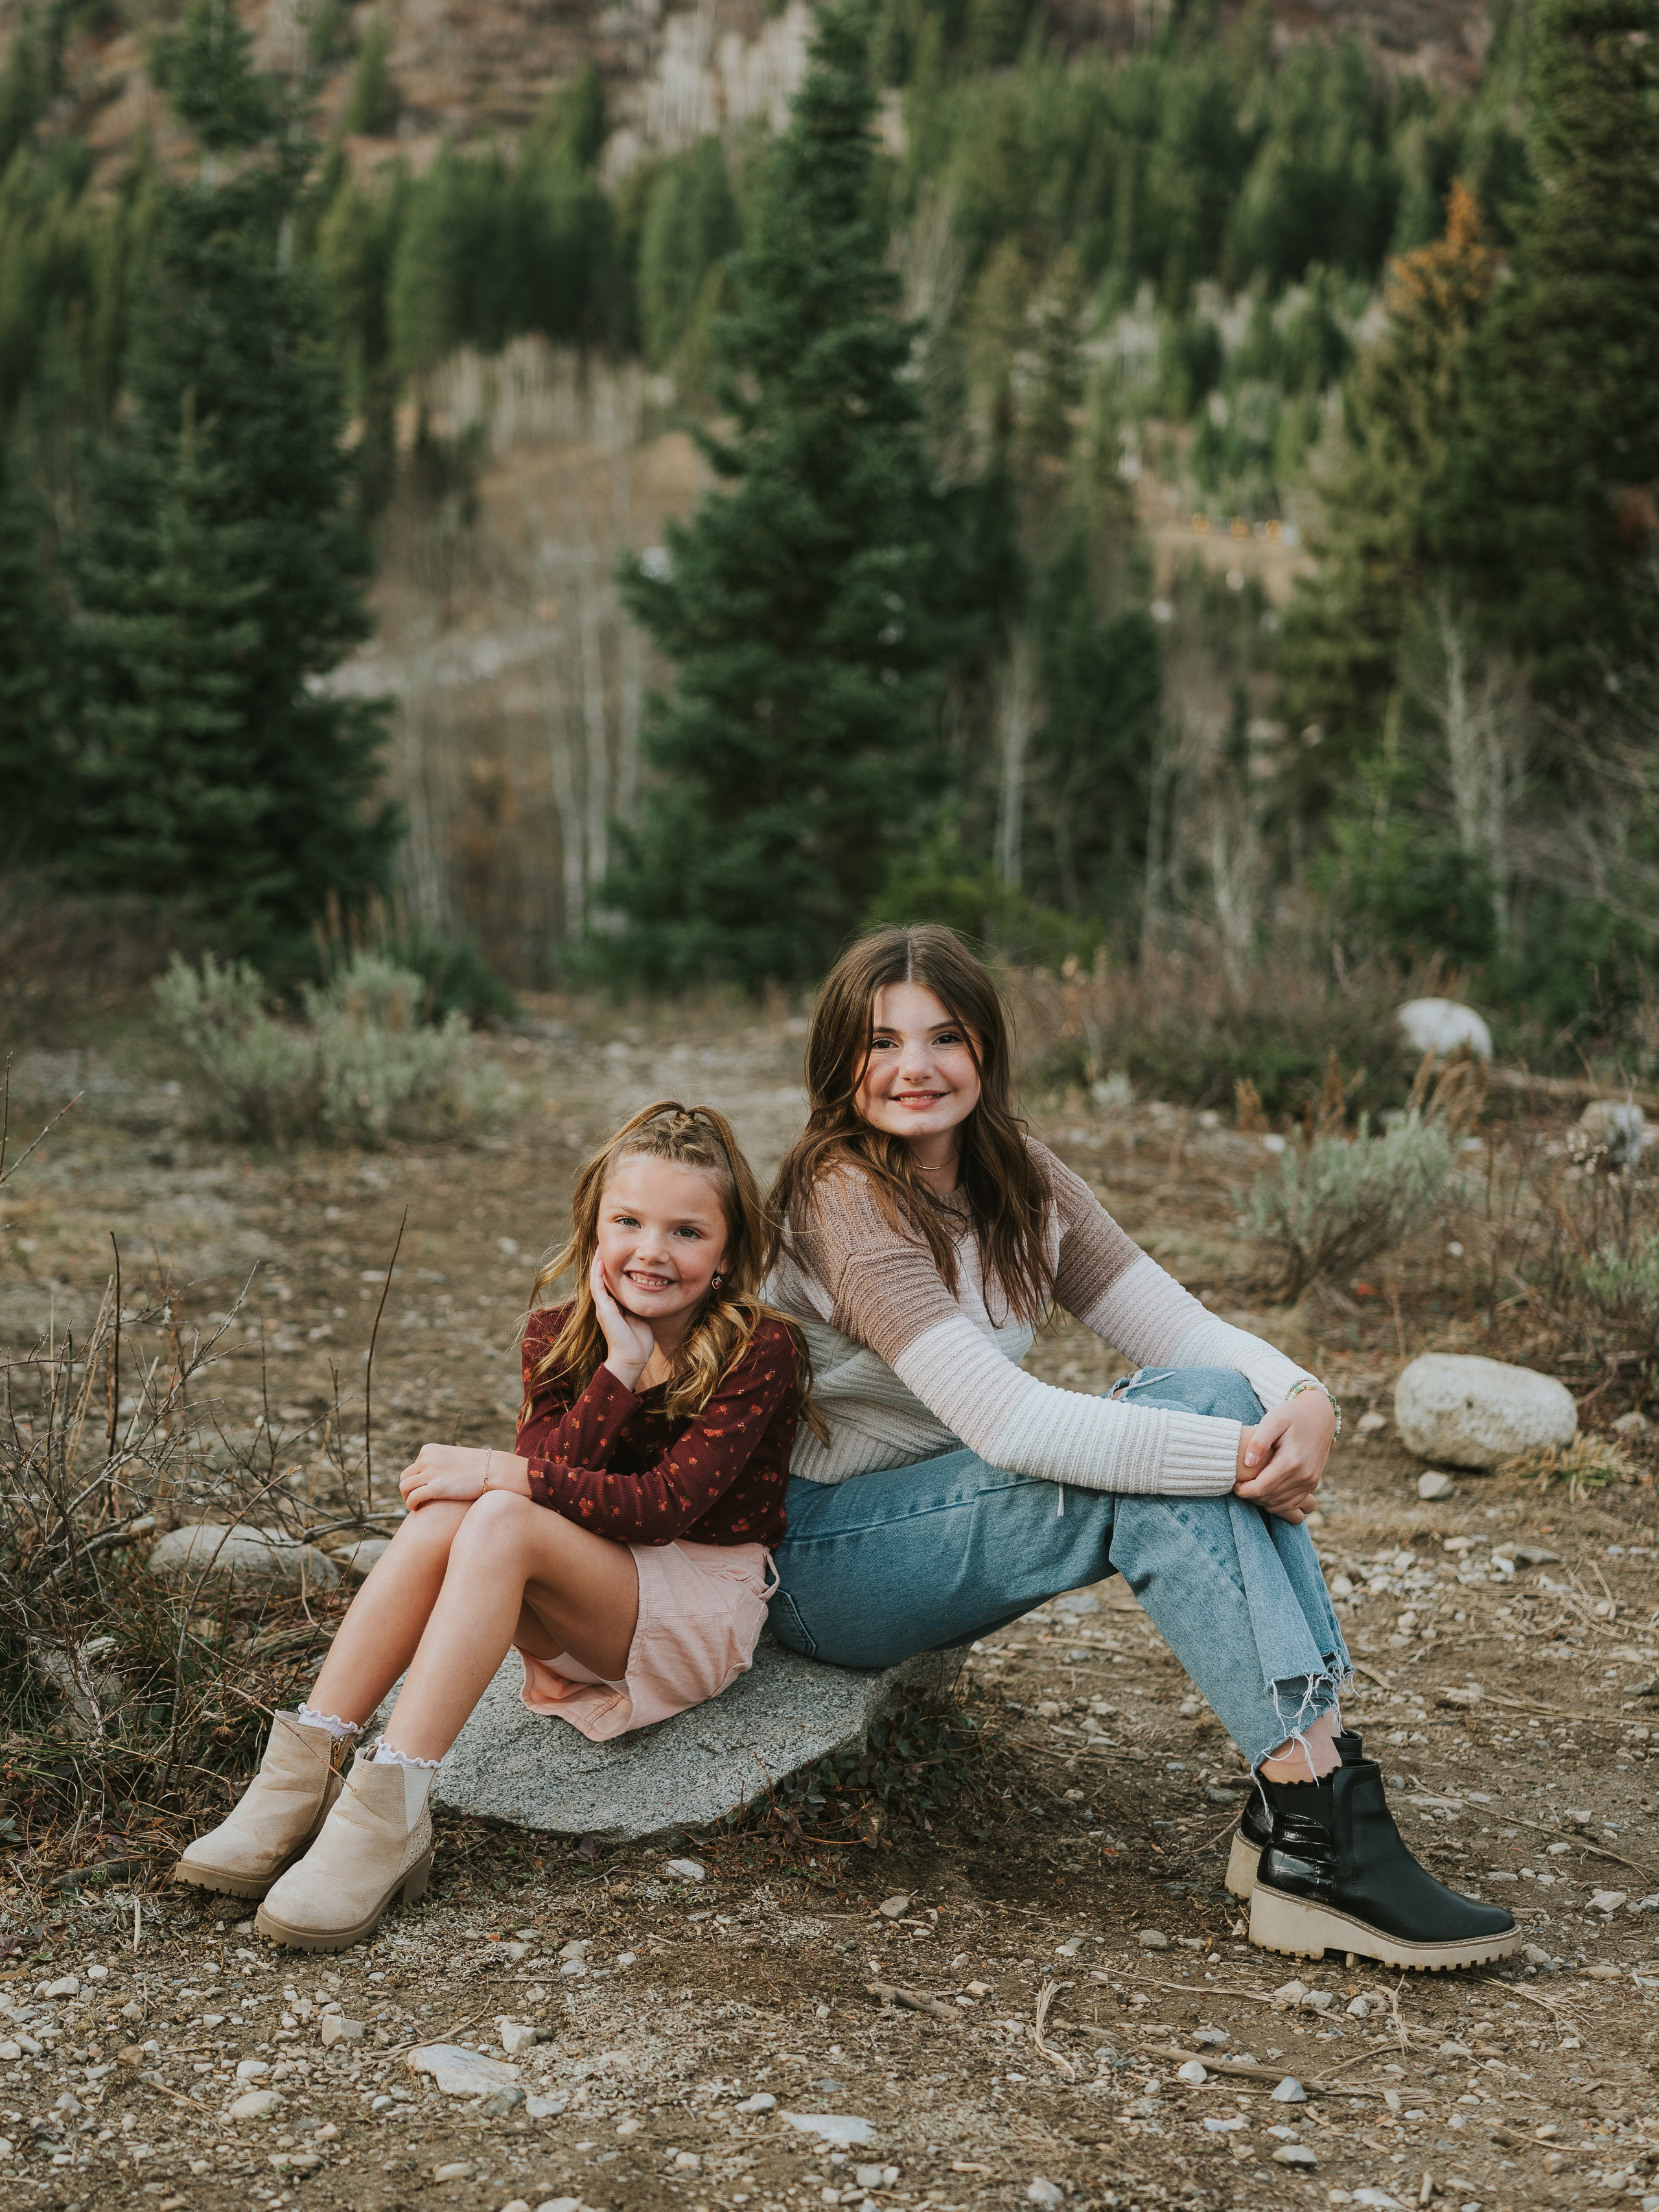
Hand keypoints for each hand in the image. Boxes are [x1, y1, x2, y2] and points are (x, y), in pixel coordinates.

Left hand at [399, 1442, 529, 1509]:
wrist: (493, 1469)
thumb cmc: (478, 1466)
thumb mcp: (454, 1459)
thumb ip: (441, 1464)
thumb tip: (435, 1476)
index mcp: (429, 1450)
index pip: (412, 1467)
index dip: (417, 1481)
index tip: (425, 1490)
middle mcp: (426, 1459)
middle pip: (404, 1477)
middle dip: (408, 1490)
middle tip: (417, 1500)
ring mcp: (430, 1473)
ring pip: (404, 1487)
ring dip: (407, 1498)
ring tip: (416, 1506)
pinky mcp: (435, 1488)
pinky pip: (413, 1497)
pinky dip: (411, 1504)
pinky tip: (418, 1509)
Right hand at [589, 1252, 654, 1390]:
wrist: (632, 1359)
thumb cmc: (638, 1341)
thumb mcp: (639, 1316)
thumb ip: (638, 1303)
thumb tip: (648, 1290)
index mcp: (613, 1306)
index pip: (609, 1281)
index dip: (609, 1267)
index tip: (615, 1251)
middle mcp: (606, 1305)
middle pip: (600, 1278)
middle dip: (601, 1261)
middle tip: (604, 1243)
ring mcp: (603, 1307)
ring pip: (596, 1280)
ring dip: (597, 1263)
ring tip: (599, 1247)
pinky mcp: (604, 1310)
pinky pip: (598, 1288)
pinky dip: (598, 1275)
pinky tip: (601, 1262)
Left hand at [1232, 1389, 1335, 1523]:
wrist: (1319, 1415)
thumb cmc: (1292, 1414)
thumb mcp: (1273, 1419)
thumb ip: (1259, 1440)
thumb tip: (1248, 1463)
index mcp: (1292, 1461)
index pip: (1262, 1488)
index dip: (1244, 1491)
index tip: (1234, 1484)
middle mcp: (1304, 1475)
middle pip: (1270, 1498)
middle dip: (1251, 1496)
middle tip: (1239, 1486)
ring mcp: (1310, 1481)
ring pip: (1280, 1504)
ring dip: (1262, 1500)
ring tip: (1250, 1488)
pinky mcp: (1313, 1483)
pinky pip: (1292, 1503)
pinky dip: (1276, 1503)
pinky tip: (1265, 1492)